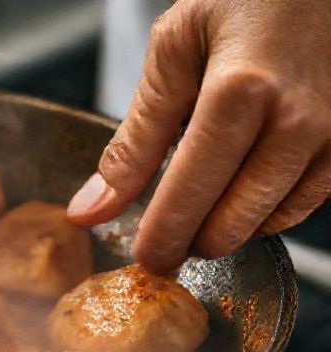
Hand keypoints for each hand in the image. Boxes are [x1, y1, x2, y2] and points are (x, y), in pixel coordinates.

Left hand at [68, 0, 330, 271]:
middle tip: (163, 229)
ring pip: (267, 225)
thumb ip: (134, 138)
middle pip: (231, 225)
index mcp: (242, 92)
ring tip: (200, 192)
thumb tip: (92, 209)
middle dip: (190, 239)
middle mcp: (299, 121)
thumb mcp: (173, 51)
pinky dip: (264, 210)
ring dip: (226, 225)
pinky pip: (302, 207)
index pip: (190, 195)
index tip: (143, 257)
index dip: (160, 238)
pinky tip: (241, 182)